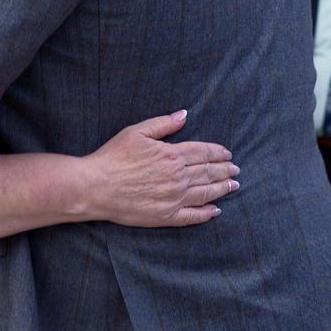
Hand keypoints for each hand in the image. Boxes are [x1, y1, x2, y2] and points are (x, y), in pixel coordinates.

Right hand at [81, 110, 237, 226]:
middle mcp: (178, 177)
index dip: (218, 152)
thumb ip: (162, 124)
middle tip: (235, 170)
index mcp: (172, 155)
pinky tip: (216, 211)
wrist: (94, 186)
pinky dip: (207, 213)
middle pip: (209, 172)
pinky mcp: (167, 216)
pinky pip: (194, 216)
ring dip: (222, 189)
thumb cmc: (112, 157)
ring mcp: (174, 198)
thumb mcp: (135, 132)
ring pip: (206, 193)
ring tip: (234, 186)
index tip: (227, 154)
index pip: (203, 152)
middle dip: (225, 170)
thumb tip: (184, 115)